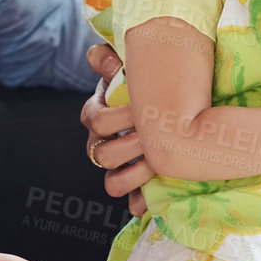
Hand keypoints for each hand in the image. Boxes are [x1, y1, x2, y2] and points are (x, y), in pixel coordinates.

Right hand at [82, 43, 150, 217]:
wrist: (164, 104)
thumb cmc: (142, 83)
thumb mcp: (126, 66)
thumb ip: (109, 58)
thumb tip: (107, 62)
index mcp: (97, 115)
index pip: (96, 120)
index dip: (118, 117)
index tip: (142, 109)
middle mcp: (100, 144)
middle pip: (103, 154)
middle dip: (131, 145)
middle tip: (155, 136)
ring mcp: (115, 166)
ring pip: (112, 182)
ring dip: (135, 174)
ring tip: (158, 163)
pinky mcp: (132, 184)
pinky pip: (129, 201)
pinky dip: (140, 202)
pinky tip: (155, 198)